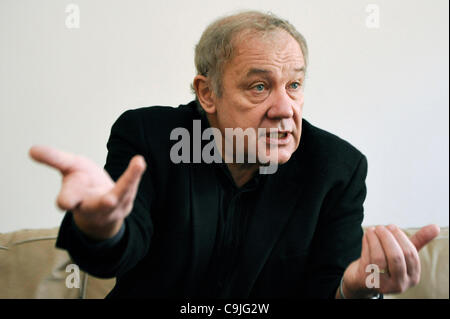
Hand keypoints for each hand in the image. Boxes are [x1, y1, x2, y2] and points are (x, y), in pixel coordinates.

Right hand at [29, 145, 145, 239]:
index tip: (64, 203)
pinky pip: (131, 188)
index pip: (68, 200)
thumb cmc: (83, 184)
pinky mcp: (126, 202)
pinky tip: (139, 161)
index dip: (66, 201)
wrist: (102, 206)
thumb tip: (32, 150)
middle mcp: (93, 206)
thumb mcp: (69, 169)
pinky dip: (135, 175)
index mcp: (74, 199)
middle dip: (103, 203)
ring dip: (129, 180)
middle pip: (96, 206)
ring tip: (138, 163)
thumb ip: (54, 159)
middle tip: (110, 200)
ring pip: (120, 195)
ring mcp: (112, 207)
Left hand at [341, 224, 439, 297]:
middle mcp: (400, 283)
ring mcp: (383, 284)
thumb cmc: (387, 263)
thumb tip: (436, 227)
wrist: (365, 279)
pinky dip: (366, 245)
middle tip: (380, 227)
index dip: (400, 237)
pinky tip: (367, 236)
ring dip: (375, 240)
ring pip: (379, 258)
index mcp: (413, 276)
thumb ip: (418, 241)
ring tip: (372, 230)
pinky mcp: (368, 281)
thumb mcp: (403, 253)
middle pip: (396, 257)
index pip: (410, 254)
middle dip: (387, 238)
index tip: (391, 227)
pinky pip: (367, 259)